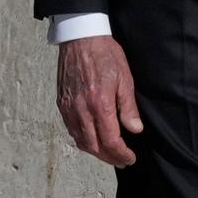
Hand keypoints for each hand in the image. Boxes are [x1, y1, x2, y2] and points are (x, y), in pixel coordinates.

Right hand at [56, 35, 142, 167]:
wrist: (80, 37)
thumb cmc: (105, 54)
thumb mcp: (124, 78)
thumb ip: (128, 107)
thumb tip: (135, 130)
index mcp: (99, 103)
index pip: (110, 140)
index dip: (121, 154)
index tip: (130, 158)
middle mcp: (81, 109)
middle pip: (94, 146)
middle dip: (109, 157)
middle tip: (122, 161)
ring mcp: (69, 107)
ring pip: (80, 140)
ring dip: (95, 151)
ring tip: (109, 153)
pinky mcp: (61, 103)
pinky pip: (71, 129)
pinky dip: (82, 140)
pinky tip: (92, 138)